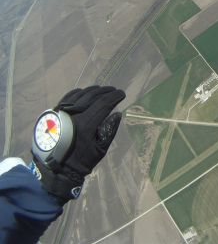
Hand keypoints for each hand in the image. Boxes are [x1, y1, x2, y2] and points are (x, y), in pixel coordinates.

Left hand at [33, 86, 124, 201]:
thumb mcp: (100, 150)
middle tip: (114, 90)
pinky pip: (67, 97)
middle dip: (105, 91)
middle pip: (92, 96)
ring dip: (93, 91)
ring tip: (102, 90)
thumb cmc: (82, 161)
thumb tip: (117, 113)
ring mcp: (62, 112)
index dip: (114, 97)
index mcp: (86, 125)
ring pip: (80, 94)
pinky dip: (79, 93)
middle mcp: (73, 115)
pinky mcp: (54, 113)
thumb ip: (110, 130)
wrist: (56, 169)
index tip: (122, 94)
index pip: (103, 104)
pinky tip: (85, 93)